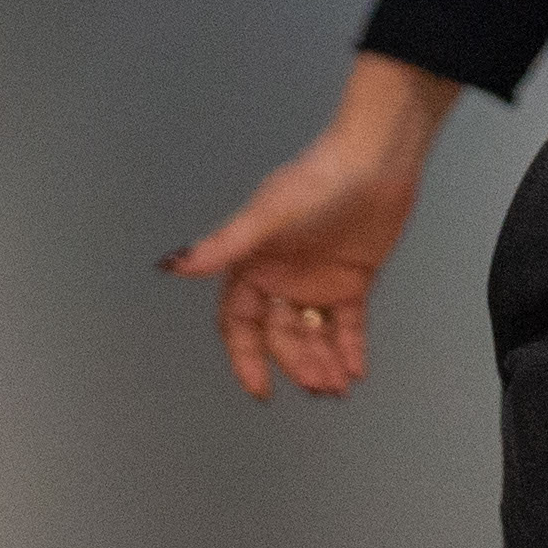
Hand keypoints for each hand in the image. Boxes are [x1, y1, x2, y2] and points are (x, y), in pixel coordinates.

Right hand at [164, 54, 461, 400]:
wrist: (377, 157)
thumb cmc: (318, 181)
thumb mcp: (267, 216)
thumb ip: (224, 246)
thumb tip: (169, 266)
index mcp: (254, 265)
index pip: (240, 323)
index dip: (246, 357)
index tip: (261, 390)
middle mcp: (282, 277)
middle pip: (282, 335)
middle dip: (298, 363)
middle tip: (321, 386)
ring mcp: (318, 280)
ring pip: (315, 334)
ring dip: (324, 362)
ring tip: (339, 387)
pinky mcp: (353, 279)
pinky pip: (349, 323)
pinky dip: (352, 347)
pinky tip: (357, 371)